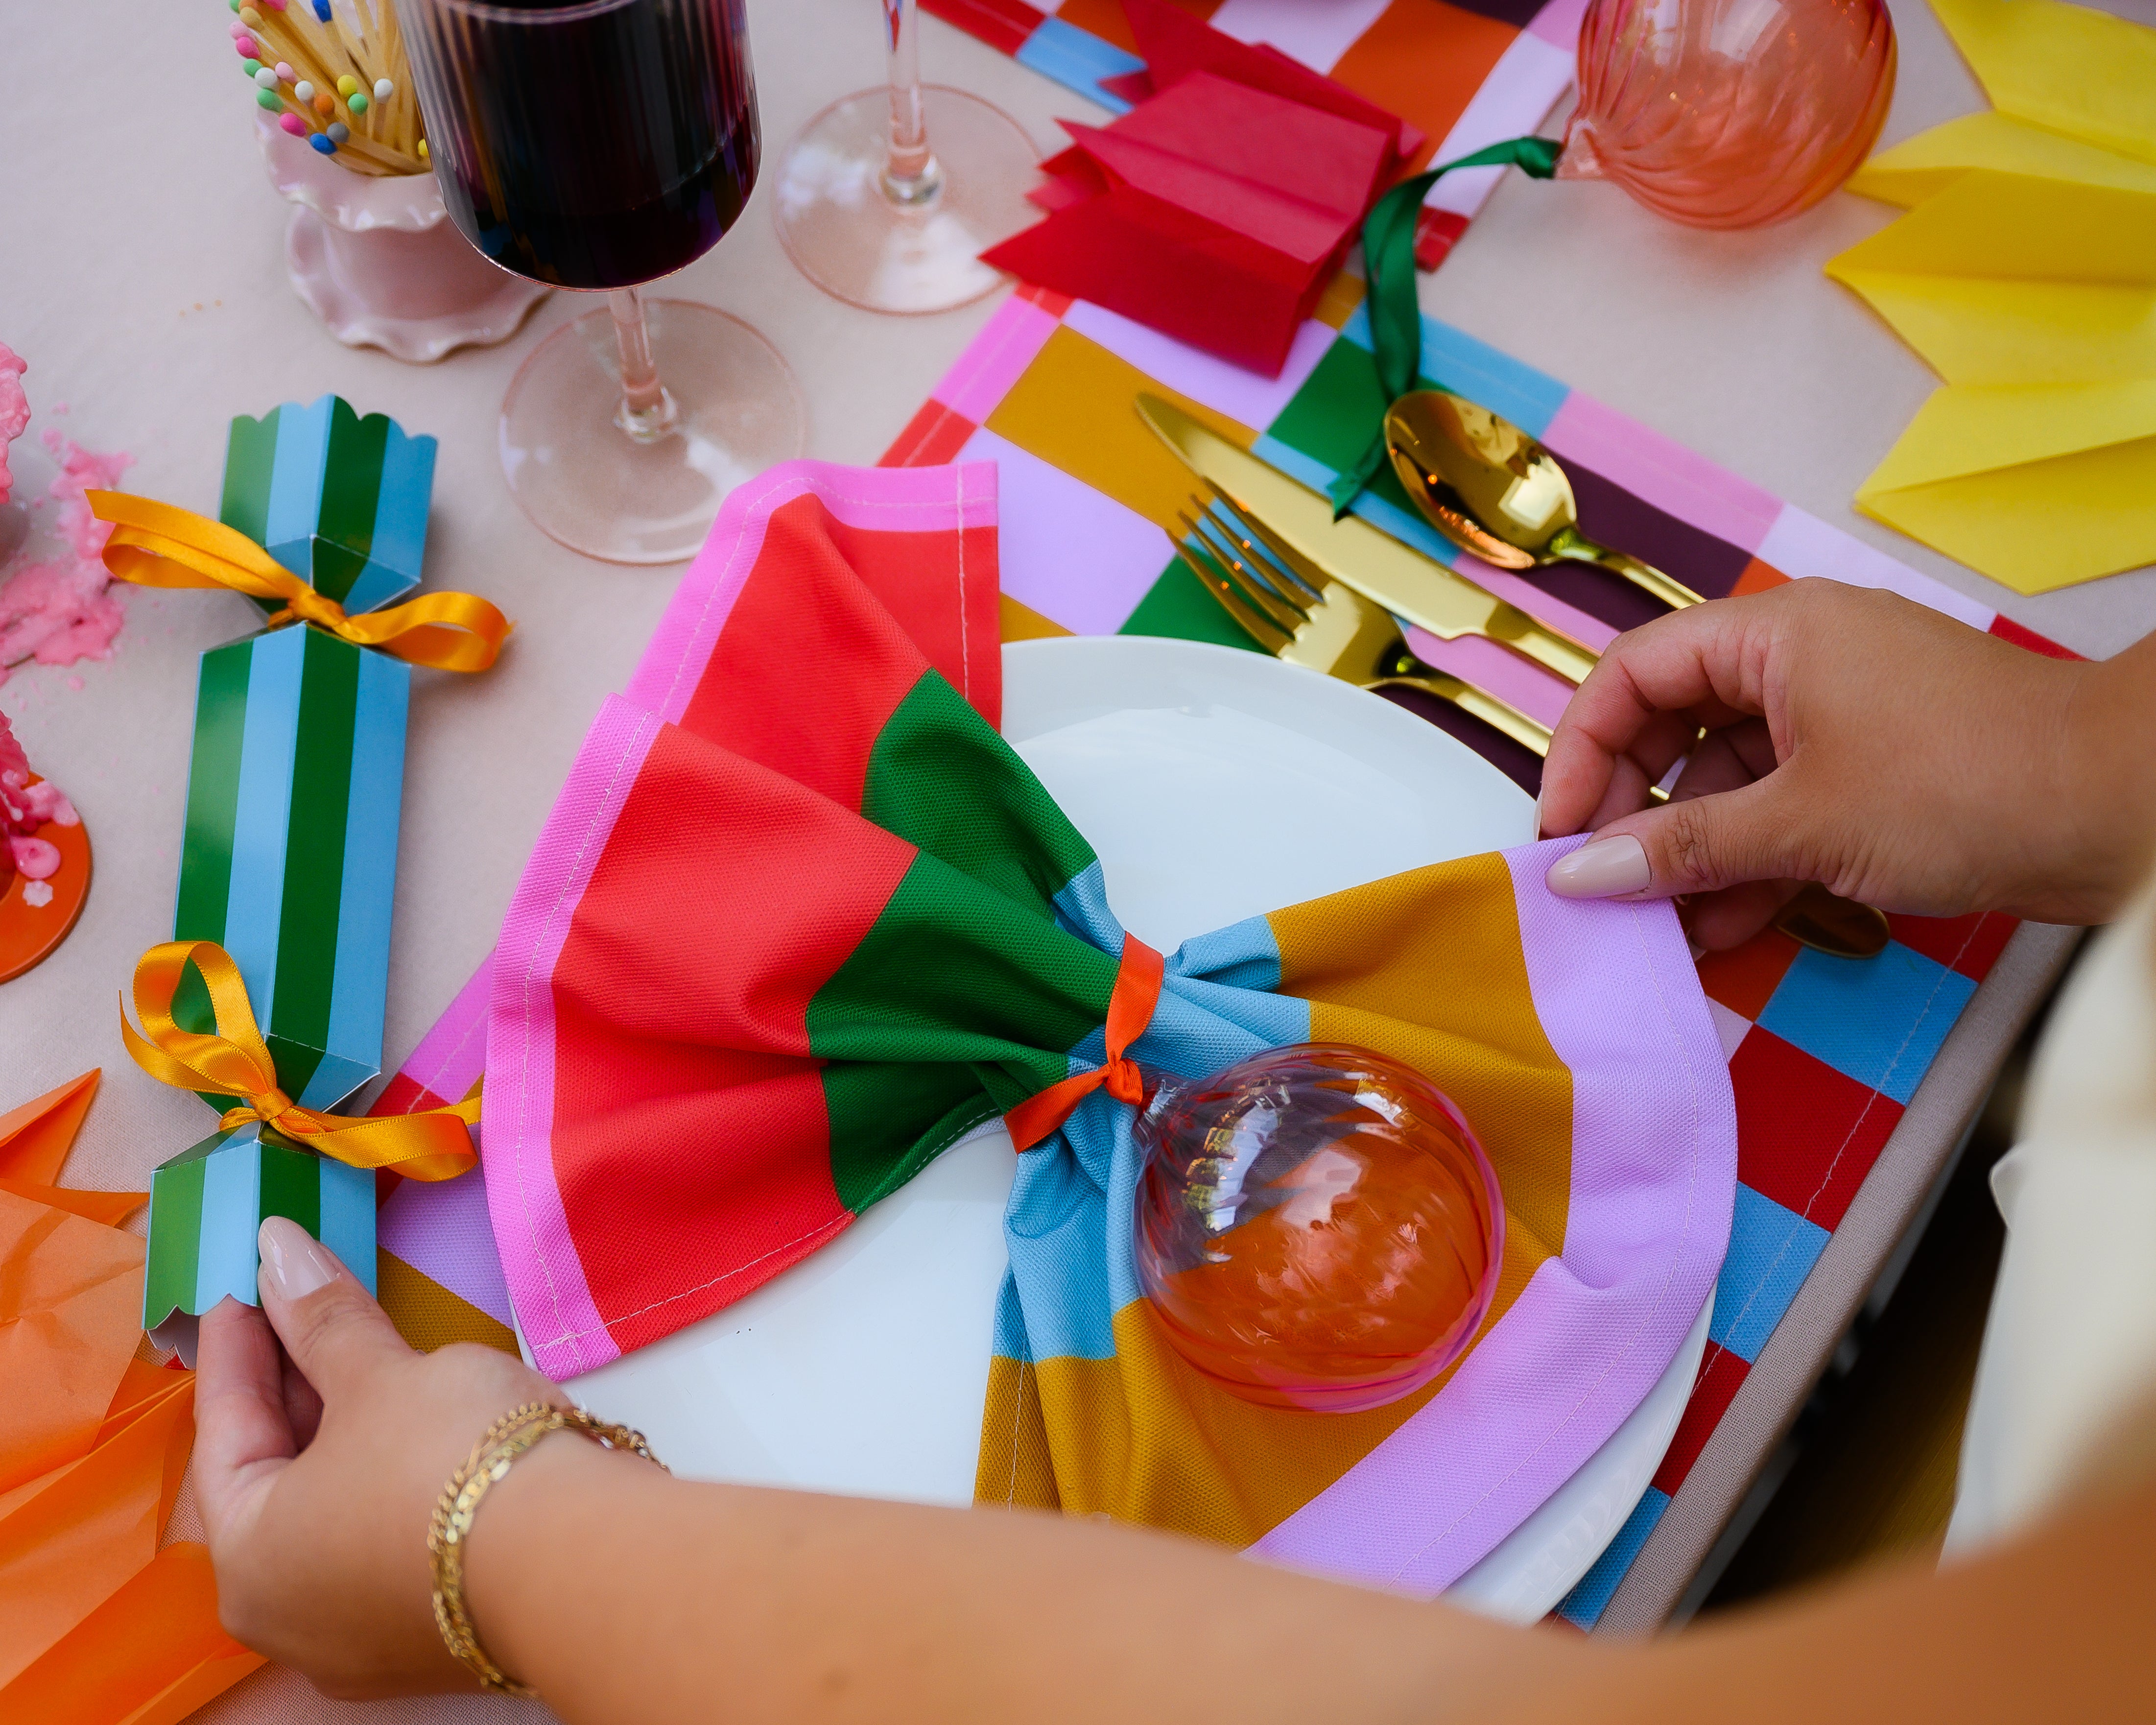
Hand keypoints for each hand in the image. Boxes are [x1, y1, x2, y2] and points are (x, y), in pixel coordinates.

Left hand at [194, 1217, 563, 1699]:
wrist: (579, 1558)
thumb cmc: (450, 1462)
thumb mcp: (381, 1375)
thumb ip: (323, 1318)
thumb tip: (277, 1248)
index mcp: (249, 1563)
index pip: (223, 1436)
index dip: (237, 1352)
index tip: (243, 1292)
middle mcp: (290, 1616)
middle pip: (277, 1480)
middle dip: (294, 1391)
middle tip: (301, 1313)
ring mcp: (364, 1635)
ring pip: (336, 1513)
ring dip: (346, 1432)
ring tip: (362, 1357)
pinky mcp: (433, 1631)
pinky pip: (386, 1539)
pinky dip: (388, 1478)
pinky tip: (416, 1425)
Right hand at [1535, 581, 2150, 948]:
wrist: (2124, 810)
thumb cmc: (1970, 783)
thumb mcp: (1803, 822)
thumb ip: (1684, 847)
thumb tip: (1581, 874)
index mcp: (1773, 636)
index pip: (1632, 676)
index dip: (1581, 752)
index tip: (1559, 833)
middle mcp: (1796, 665)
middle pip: (1670, 731)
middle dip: (1630, 813)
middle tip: (1601, 887)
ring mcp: (1836, 721)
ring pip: (1724, 782)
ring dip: (1688, 856)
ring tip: (1657, 931)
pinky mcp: (1869, 777)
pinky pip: (1778, 814)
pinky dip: (1746, 868)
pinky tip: (1717, 932)